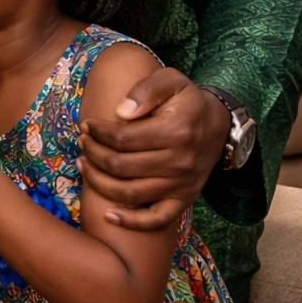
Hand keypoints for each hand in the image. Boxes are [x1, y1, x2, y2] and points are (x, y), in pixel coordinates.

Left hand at [77, 66, 229, 229]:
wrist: (218, 126)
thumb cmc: (187, 101)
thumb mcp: (171, 80)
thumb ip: (145, 89)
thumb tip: (120, 111)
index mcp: (176, 131)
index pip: (123, 138)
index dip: (98, 133)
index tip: (86, 125)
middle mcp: (180, 162)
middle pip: (120, 166)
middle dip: (93, 154)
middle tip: (83, 143)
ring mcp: (182, 185)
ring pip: (130, 193)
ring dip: (99, 182)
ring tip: (84, 165)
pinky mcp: (184, 200)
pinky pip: (156, 219)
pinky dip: (131, 222)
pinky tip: (109, 215)